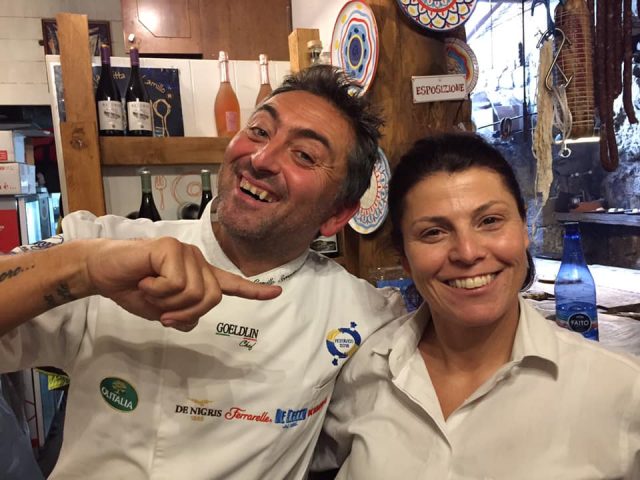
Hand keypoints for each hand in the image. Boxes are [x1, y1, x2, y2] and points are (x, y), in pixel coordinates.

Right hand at [84, 237, 280, 330]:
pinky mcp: (171, 247)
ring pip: (194, 292)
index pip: (231, 284)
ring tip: (150, 288)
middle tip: (163, 311)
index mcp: (198, 276)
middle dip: (186, 312)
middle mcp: (197, 262)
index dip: (255, 291)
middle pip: (211, 298)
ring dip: (168, 301)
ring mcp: (186, 252)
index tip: (278, 293)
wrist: (103, 272)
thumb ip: (181, 317)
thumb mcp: (161, 312)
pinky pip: (176, 282)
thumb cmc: (132, 289)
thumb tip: (190, 321)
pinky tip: (145, 278)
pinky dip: (157, 290)